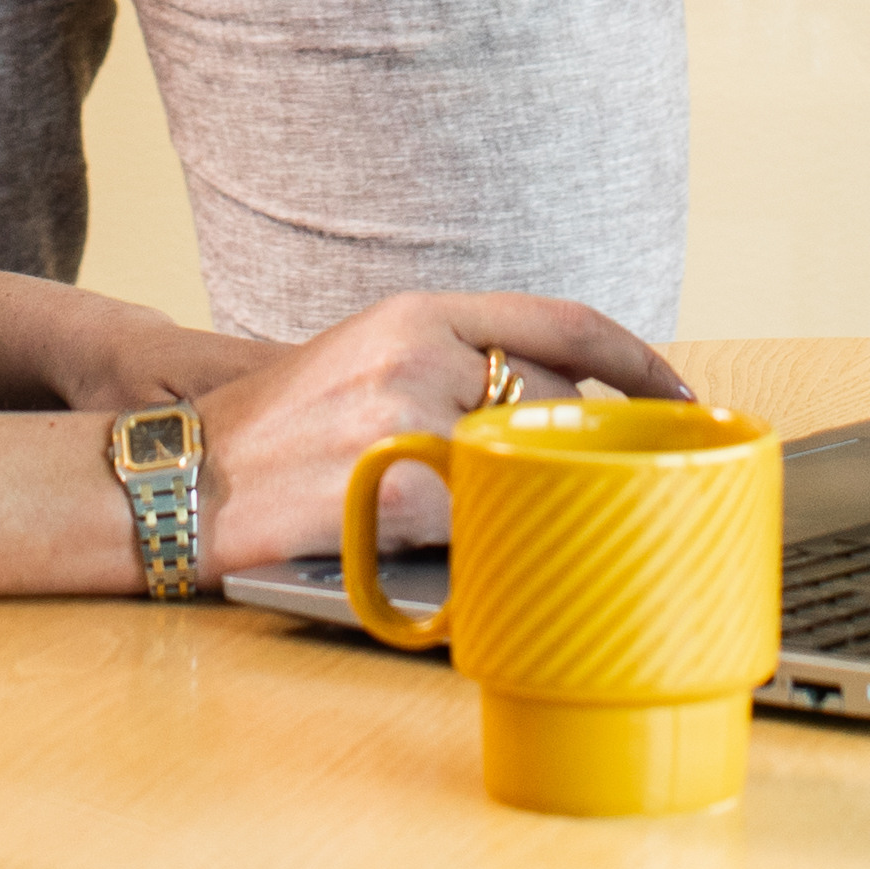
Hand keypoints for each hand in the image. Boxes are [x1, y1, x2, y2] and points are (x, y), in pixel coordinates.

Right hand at [192, 292, 689, 571]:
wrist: (187, 477)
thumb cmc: (273, 432)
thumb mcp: (364, 361)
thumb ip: (450, 369)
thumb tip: (544, 405)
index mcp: (419, 313)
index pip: (564, 321)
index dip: (639, 358)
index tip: (682, 390)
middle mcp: (422, 352)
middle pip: (554, 399)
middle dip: (578, 445)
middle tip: (609, 476)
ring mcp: (410, 417)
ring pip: (523, 462)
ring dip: (533, 497)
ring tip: (528, 521)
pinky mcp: (399, 486)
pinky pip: (483, 518)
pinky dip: (492, 540)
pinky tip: (484, 555)